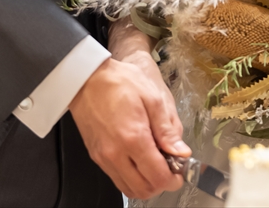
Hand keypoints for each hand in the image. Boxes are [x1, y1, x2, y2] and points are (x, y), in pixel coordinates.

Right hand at [69, 55, 187, 199]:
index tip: (180, 171)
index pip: (157, 177)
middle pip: (143, 189)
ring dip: (146, 184)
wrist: (86, 78)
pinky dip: (131, 177)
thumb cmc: (119, 82)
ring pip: (129, 188)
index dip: (173, 179)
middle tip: (170, 168)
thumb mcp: (152, 98)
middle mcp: (115, 154)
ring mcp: (103, 157)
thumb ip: (167, 129)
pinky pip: (116, 178)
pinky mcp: (96, 156)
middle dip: (161, 184)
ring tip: (155, 164)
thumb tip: (181, 153)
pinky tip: (139, 160)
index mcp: (133, 138)